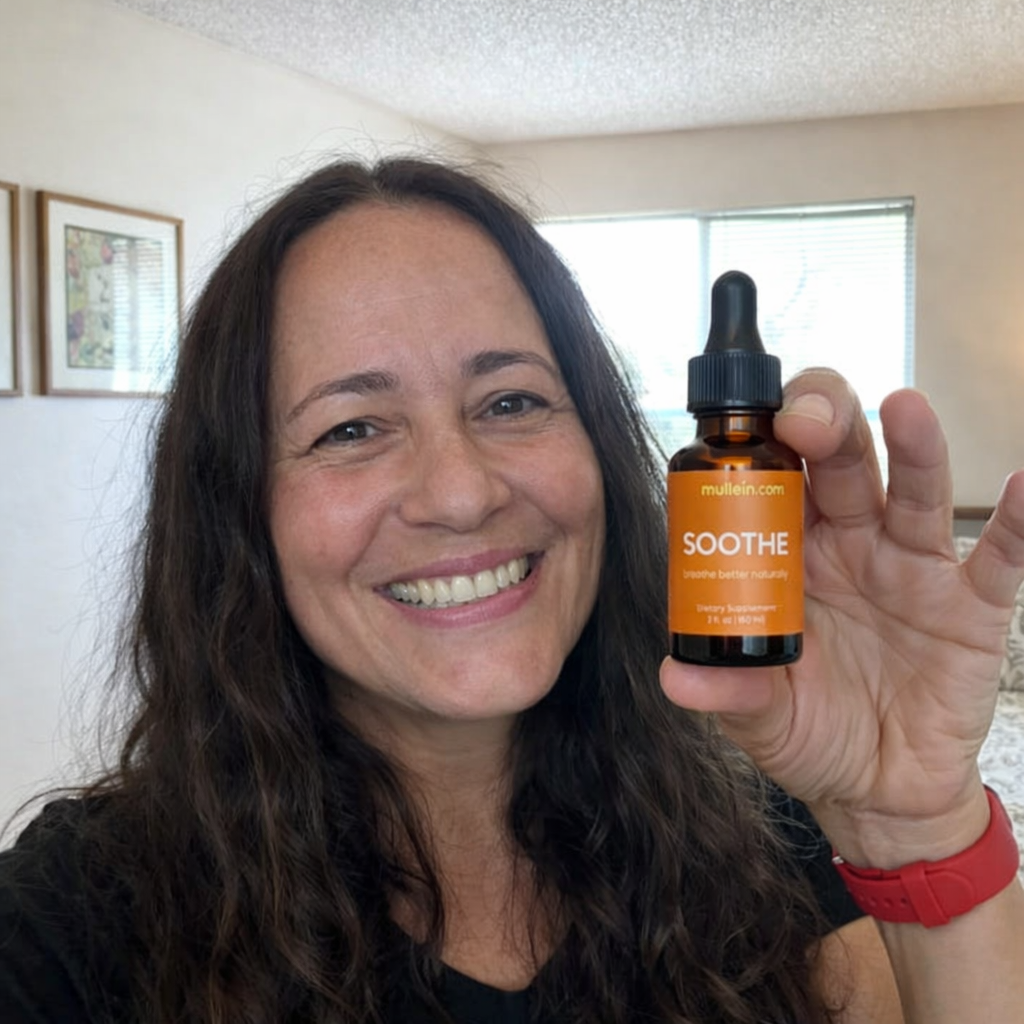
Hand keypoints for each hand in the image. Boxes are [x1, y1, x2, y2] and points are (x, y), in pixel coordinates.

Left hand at [659, 369, 1023, 866]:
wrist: (879, 791)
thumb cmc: (811, 734)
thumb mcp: (762, 717)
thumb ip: (730, 693)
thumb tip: (676, 679)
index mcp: (789, 556)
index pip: (775, 480)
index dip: (763, 448)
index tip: (745, 432)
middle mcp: (850, 545)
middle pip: (841, 463)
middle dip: (826, 427)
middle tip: (806, 419)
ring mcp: (911, 568)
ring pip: (913, 491)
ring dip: (911, 447)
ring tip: (904, 408)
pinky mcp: (970, 605)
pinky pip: (1000, 556)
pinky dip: (1017, 521)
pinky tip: (1020, 483)